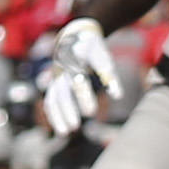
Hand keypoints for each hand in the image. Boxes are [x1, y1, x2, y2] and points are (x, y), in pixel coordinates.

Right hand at [39, 16, 123, 135]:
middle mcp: (60, 69)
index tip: (91, 113)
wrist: (73, 35)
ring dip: (57, 115)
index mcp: (73, 60)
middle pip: (61, 92)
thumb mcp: (103, 56)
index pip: (77, 80)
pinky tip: (61, 127)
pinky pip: (50, 100)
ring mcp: (55, 77)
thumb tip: (118, 96)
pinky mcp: (54, 83)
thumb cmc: (92, 48)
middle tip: (76, 127)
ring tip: (66, 133)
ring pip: (52, 98)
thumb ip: (109, 75)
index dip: (83, 97)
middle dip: (67, 110)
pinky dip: (54, 114)